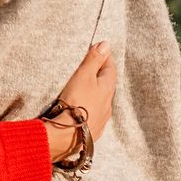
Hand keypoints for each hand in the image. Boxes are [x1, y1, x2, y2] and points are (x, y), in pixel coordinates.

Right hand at [43, 41, 115, 161]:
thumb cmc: (77, 101)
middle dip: (100, 75)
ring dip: (95, 92)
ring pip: (101, 101)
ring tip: (85, 86)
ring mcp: (101, 118)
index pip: (110, 69)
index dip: (105, 58)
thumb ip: (94, 60)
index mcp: (107, 89)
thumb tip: (106, 44)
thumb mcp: (83, 76)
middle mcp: (108, 104)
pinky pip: (94, 114)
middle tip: (92, 66)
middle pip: (107, 85)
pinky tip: (82, 108)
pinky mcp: (92, 129)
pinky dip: (89, 106)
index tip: (100, 50)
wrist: (69, 135)